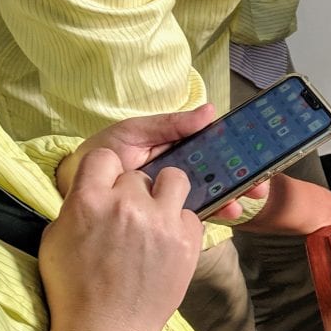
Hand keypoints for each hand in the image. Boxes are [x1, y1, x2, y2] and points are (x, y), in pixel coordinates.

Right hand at [35, 149, 203, 330]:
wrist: (107, 329)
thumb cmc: (75, 288)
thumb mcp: (56, 239)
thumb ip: (78, 206)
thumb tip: (94, 191)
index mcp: (88, 201)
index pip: (104, 157)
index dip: (107, 171)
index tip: (108, 187)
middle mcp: (127, 205)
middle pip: (139, 174)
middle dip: (135, 192)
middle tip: (130, 219)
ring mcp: (161, 221)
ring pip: (175, 180)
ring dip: (166, 195)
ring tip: (157, 218)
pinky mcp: (188, 239)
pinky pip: (191, 213)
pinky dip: (181, 224)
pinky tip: (168, 244)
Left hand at [57, 105, 266, 219]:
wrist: (70, 189)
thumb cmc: (100, 156)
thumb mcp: (134, 133)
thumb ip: (168, 125)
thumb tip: (209, 112)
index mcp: (176, 149)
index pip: (214, 148)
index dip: (238, 151)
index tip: (260, 153)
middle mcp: (180, 173)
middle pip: (221, 174)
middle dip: (245, 179)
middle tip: (260, 184)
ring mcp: (174, 197)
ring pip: (214, 195)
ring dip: (233, 198)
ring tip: (243, 201)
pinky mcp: (165, 219)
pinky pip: (195, 216)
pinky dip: (213, 214)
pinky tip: (225, 213)